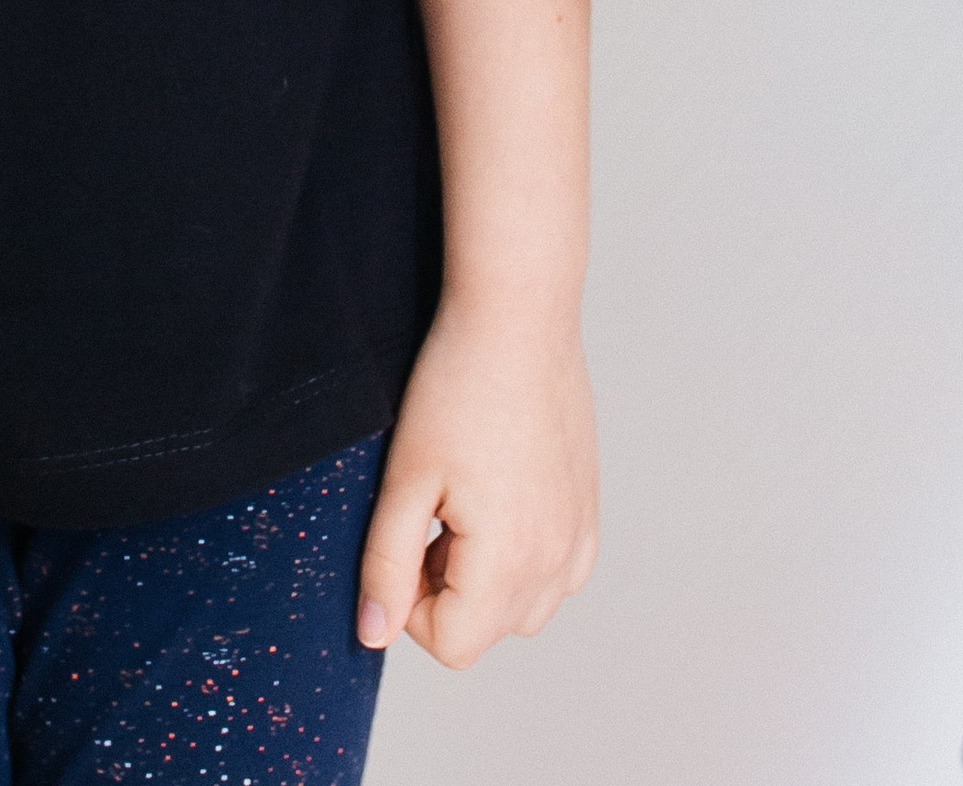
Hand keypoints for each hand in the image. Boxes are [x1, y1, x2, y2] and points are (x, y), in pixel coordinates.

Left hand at [359, 297, 598, 663]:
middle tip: (428, 512)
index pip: (451, 646)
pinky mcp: (589, 510)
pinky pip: (558, 572)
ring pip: (524, 606)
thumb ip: (386, 564)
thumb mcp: (405, 478)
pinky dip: (523, 556)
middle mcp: (558, 562)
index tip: (402, 541)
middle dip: (445, 590)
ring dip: (484, 578)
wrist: (518, 318)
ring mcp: (580, 536)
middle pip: (487, 629)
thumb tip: (373, 632)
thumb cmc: (456, 387)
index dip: (408, 606)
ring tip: (460, 503)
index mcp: (510, 562)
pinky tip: (498, 496)